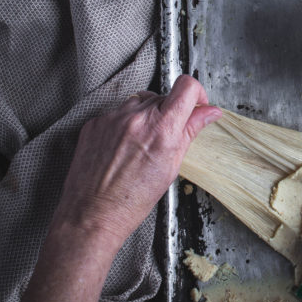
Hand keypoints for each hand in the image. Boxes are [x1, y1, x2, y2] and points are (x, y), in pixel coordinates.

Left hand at [52, 75, 220, 256]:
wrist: (92, 214)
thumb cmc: (132, 200)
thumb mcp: (171, 167)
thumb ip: (190, 131)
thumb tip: (209, 113)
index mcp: (161, 129)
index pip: (186, 87)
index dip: (196, 93)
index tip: (196, 104)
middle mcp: (136, 117)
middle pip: (163, 96)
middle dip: (169, 112)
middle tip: (164, 139)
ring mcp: (112, 117)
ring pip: (140, 102)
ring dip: (146, 116)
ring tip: (140, 145)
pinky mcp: (95, 122)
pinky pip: (118, 112)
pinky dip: (125, 124)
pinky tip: (122, 148)